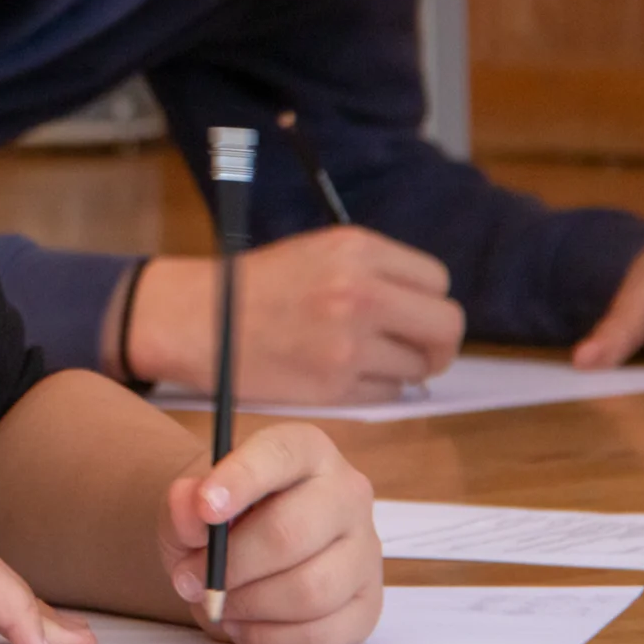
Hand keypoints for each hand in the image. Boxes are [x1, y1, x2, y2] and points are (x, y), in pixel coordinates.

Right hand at [124, 228, 463, 402]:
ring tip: (362, 360)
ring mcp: (349, 342)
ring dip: (401, 369)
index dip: (427, 301)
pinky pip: (388, 394)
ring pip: (419, 367)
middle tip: (415, 349)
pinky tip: (342, 376)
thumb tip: (426, 308)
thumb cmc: (254, 288)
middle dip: (437, 343)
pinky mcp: (335, 384)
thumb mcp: (318, 253)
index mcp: (356, 249)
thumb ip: (374, 272)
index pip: (436, 281)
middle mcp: (360, 292)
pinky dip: (374, 390)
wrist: (197, 321)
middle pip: (446, 326)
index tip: (411, 314)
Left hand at [158, 422, 381, 643]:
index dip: (240, 480)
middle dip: (231, 564)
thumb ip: (184, 502)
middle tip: (190, 579)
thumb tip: (192, 514)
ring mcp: (366, 550)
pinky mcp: (368, 604)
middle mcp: (347, 492)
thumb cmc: (223, 517)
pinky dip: (270, 637)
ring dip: (249, 605)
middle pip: (291, 532)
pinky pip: (322, 632)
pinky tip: (243, 623)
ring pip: (310, 590)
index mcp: (306, 449)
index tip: (205, 508)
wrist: (245, 549)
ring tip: (217, 602)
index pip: (279, 454)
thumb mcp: (191, 502)